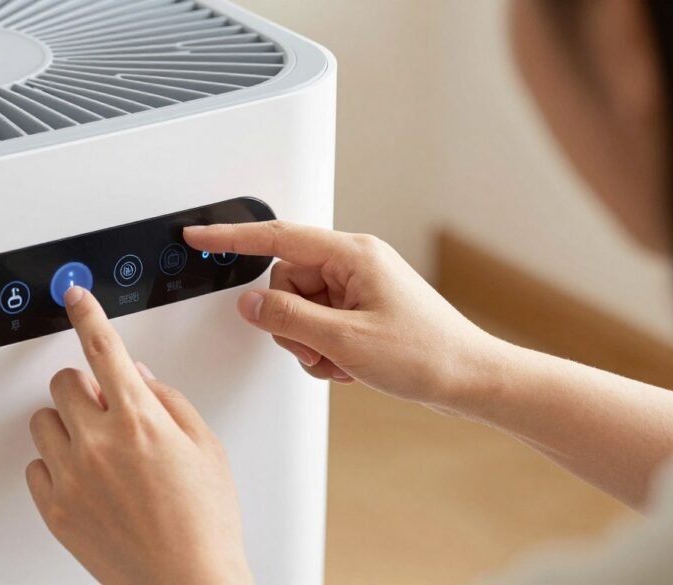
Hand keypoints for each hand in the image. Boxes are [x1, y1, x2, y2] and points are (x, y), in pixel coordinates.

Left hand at [26, 286, 252, 584]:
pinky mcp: (56, 509)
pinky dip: (55, 465)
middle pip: (64, 381)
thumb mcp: (205, 447)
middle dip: (85, 387)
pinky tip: (86, 478)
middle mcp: (99, 443)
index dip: (87, 314)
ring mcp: (72, 477)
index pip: (104, 348)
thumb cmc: (206, 522)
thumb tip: (136, 376)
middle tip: (107, 410)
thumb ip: (168, 401)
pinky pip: (35, 466)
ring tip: (97, 449)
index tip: (76, 296)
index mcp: (140, 420)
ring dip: (66, 425)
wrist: (187, 583)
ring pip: (43, 421)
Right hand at [184, 221, 498, 408]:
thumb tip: (249, 304)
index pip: (276, 238)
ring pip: (299, 309)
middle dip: (291, 323)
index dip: (232, 239)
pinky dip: (325, 350)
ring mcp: (359, 289)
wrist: (471, 380)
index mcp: (352, 254)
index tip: (200, 237)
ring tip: (342, 360)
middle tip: (317, 347)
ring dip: (309, 342)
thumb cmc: (427, 354)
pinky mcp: (363, 312)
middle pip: (286, 283)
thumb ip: (287, 318)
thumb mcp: (343, 340)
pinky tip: (351, 365)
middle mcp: (354, 265)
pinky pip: (319, 325)